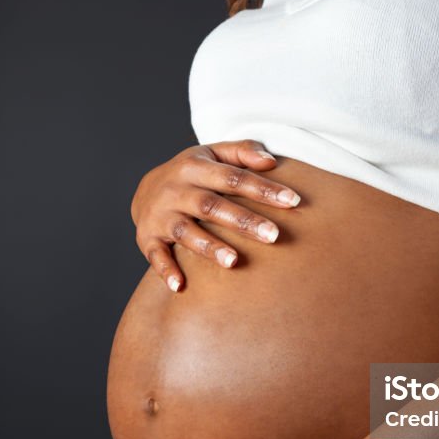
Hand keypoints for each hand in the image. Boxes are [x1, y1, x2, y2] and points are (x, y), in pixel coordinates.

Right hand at [131, 140, 301, 291]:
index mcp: (195, 167)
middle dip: (243, 221)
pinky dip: (166, 271)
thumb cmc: (193, 175)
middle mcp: (176, 190)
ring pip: (185, 231)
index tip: (293, 201)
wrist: (145, 190)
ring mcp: (161, 215)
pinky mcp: (147, 238)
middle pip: (212, 206)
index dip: (263, 189)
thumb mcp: (213, 155)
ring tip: (234, 262)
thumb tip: (271, 161)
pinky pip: (156, 255)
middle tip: (274, 236)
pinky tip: (181, 286)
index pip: (233, 177)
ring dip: (209, 247)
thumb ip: (242, 152)